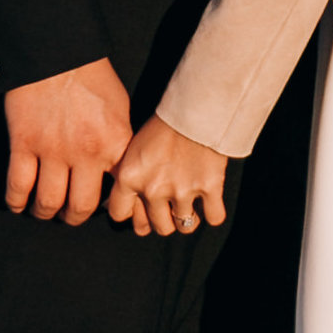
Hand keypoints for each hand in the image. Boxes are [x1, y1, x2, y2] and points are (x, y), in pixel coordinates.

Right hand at [3, 58, 132, 225]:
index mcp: (115, 143)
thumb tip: (116, 170)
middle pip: (80, 207)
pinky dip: (16, 202)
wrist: (55, 50)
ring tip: (43, 211)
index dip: (110, 207)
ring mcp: (52, 151)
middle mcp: (86, 153)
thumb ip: (119, 141)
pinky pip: (18, 186)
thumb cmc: (89, 73)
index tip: (103, 208)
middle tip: (68, 215)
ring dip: (44, 213)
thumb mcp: (119, 107)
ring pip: (48, 203)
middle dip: (74, 218)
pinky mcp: (23, 144)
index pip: (118, 193)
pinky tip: (17, 204)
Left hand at [109, 114, 228, 239]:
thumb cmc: (165, 122)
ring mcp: (182, 191)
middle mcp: (153, 189)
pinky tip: (210, 204)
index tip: (140, 212)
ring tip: (190, 205)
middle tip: (169, 210)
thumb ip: (129, 176)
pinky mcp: (210, 187)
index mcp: (129, 177)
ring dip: (187, 218)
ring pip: (184, 226)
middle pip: (157, 226)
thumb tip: (121, 201)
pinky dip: (213, 213)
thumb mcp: (134, 146)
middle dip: (164, 220)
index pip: (119, 214)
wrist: (196, 105)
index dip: (131, 215)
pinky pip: (214, 217)